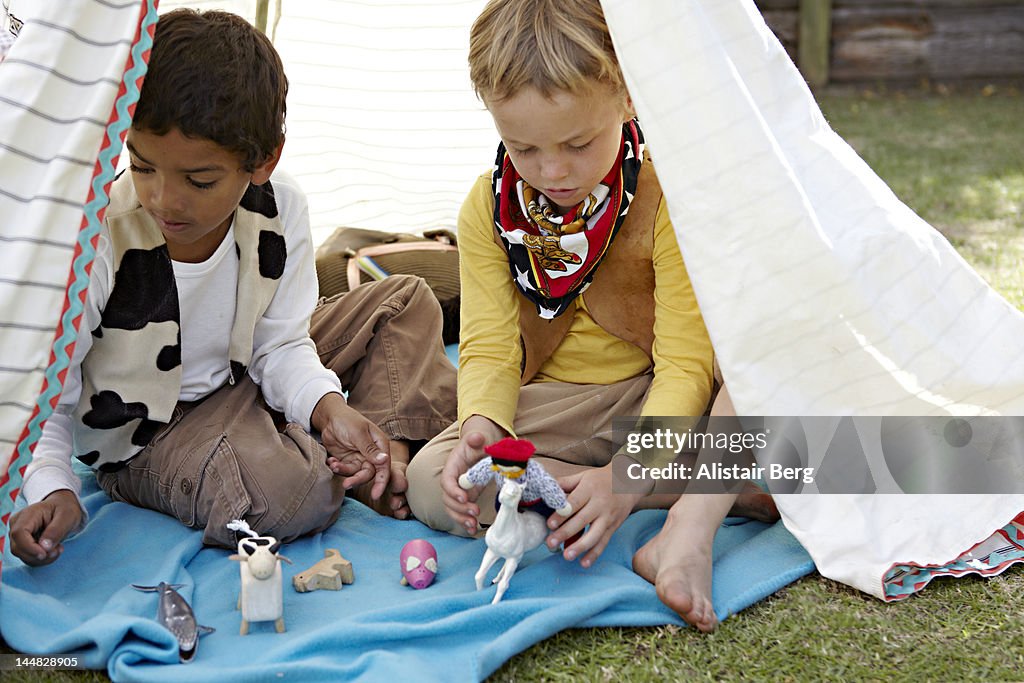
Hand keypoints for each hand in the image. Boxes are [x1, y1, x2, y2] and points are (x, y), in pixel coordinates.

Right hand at [9, 490, 81, 565]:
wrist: (63, 508)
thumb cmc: (65, 509)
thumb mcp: (67, 516)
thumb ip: (56, 531)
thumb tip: (44, 547)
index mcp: (27, 514)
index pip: (18, 533)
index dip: (29, 548)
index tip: (45, 554)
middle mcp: (17, 524)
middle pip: (18, 548)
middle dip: (38, 555)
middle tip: (58, 550)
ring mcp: (18, 535)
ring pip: (23, 556)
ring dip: (42, 558)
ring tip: (58, 548)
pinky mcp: (22, 544)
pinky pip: (28, 558)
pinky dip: (42, 559)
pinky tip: (53, 550)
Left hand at [312, 392, 390, 500]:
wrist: (329, 417)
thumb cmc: (347, 420)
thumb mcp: (358, 433)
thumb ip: (370, 449)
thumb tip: (384, 460)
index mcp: (380, 445)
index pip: (383, 467)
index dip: (381, 482)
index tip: (375, 495)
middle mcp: (372, 454)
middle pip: (369, 473)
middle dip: (358, 480)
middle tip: (346, 485)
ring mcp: (359, 458)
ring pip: (356, 473)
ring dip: (344, 472)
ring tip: (333, 465)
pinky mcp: (348, 461)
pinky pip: (344, 470)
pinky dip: (337, 468)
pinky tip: (331, 461)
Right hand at [440, 415, 505, 534]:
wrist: (481, 448)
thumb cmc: (478, 444)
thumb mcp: (478, 439)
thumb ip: (476, 439)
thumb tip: (477, 437)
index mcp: (452, 467)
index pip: (447, 481)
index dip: (453, 491)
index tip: (465, 497)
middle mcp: (452, 482)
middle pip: (448, 499)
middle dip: (459, 508)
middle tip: (474, 511)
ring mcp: (458, 492)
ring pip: (452, 509)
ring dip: (460, 519)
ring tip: (473, 524)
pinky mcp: (466, 499)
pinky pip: (461, 513)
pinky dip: (465, 523)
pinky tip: (472, 529)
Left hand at [545, 464, 643, 567]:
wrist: (629, 481)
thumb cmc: (601, 479)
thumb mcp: (583, 476)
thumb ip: (565, 483)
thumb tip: (546, 490)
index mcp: (590, 489)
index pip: (574, 503)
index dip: (562, 514)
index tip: (550, 524)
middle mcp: (600, 504)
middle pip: (582, 520)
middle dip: (565, 533)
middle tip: (550, 543)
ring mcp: (608, 517)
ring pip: (594, 534)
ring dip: (580, 547)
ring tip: (567, 556)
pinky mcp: (613, 527)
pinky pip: (604, 542)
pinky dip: (595, 554)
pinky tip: (584, 563)